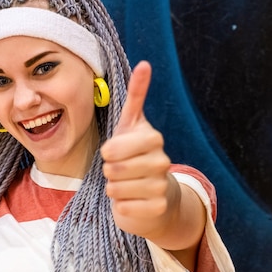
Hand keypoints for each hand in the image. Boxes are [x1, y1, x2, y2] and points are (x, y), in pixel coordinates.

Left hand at [101, 61, 175, 236]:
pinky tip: (130, 200)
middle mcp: (162, 160)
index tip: (112, 151)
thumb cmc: (135, 154)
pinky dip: (121, 206)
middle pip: (114, 169)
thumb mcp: (131, 124)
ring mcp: (162, 185)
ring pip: (117, 189)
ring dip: (114, 188)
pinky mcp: (158, 207)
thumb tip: (145, 63)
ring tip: (124, 184)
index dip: (109, 151)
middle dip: (108, 171)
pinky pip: (124, 208)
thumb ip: (136, 94)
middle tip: (118, 169)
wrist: (154, 193)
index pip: (115, 147)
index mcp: (153, 138)